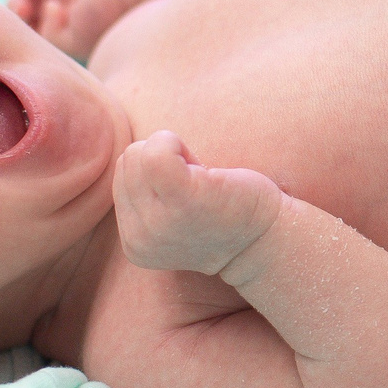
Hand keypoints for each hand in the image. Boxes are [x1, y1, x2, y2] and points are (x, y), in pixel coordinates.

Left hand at [10, 0, 141, 60]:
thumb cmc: (108, 14)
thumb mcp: (75, 39)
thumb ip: (48, 34)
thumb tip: (44, 7)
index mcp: (66, 24)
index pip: (30, 25)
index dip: (21, 23)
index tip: (30, 19)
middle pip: (26, 0)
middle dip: (19, 2)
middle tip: (27, 3)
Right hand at [113, 131, 284, 277]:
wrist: (265, 239)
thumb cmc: (223, 215)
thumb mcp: (169, 217)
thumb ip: (144, 197)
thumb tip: (133, 153)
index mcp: (134, 244)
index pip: (121, 175)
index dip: (155, 170)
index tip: (186, 191)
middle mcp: (139, 239)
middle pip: (127, 161)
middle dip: (162, 159)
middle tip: (197, 184)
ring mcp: (158, 222)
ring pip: (138, 153)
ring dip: (174, 153)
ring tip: (201, 182)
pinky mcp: (184, 200)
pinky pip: (157, 151)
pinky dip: (174, 143)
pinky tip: (202, 167)